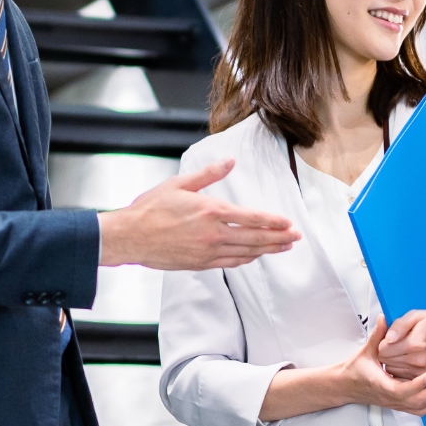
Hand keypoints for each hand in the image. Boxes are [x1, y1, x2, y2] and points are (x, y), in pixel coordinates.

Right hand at [96, 158, 299, 269]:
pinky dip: (246, 259)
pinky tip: (255, 256)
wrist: (130, 237)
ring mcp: (207, 251)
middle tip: (296, 238)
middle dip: (278, 238)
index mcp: (211, 211)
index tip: (289, 223)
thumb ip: (208, 174)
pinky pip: (230, 262)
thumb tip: (230, 161)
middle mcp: (213, 234)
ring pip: (245, 253)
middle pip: (254, 238)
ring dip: (267, 250)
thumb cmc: (150, 209)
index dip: (273, 221)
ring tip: (283, 248)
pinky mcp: (200, 263)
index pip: (251, 217)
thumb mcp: (179, 183)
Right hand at [259, 320, 425, 420]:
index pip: (402, 390)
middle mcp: (389, 397)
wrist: (344, 386)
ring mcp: (393, 403)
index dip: (418, 385)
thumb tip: (383, 317)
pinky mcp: (396, 405)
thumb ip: (377, 334)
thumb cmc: (354, 368)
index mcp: (381, 384)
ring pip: (418, 409)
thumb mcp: (366, 350)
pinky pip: (416, 411)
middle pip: (416, 402)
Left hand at [379, 310, 425, 382]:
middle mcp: (419, 361)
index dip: (382, 342)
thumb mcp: (416, 315)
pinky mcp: (425, 379)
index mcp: (414, 344)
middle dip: (386, 353)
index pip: (383, 350)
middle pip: (386, 361)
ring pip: (392, 371)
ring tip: (401, 352)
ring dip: (392, 362)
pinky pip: (402, 378)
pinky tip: (406, 361)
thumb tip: (388, 338)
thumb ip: (399, 325)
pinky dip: (400, 370)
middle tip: (395, 344)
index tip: (390, 338)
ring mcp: (422, 372)